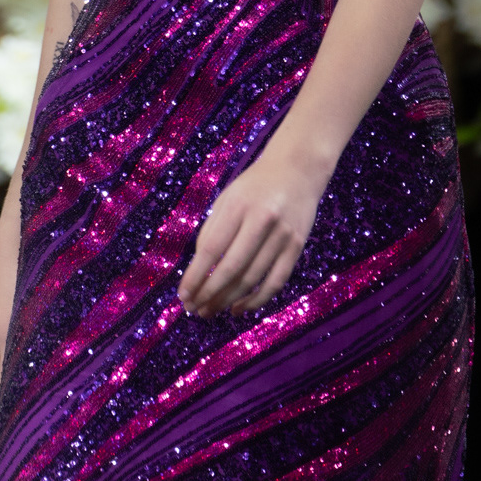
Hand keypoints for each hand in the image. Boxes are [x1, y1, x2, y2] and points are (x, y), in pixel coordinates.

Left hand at [177, 149, 325, 317]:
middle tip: (194, 309)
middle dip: (209, 293)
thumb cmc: (254, 186)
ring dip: (228, 301)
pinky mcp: (297, 247)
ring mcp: (283, 235)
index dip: (196, 276)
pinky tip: (238, 309)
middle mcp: (262, 220)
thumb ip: (211, 231)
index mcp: (238, 205)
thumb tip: (199, 271)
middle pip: (232, 268)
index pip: (211, 249)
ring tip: (210, 311)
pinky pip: (275, 282)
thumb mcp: (227, 198)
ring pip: (252, 279)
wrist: (298, 169)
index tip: (183, 295)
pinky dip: (256, 301)